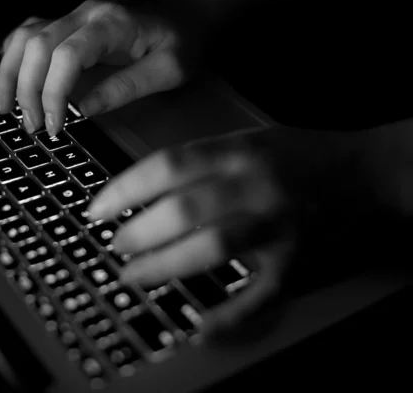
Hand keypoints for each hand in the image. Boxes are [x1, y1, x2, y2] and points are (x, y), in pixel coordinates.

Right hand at [0, 0, 199, 134]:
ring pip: (25, 36)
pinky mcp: (70, 22)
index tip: (54, 125)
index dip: (53, 92)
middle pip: (37, 45)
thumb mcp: (169, 69)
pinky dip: (14, 56)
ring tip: (4, 107)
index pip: (67, 55)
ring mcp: (75, 14)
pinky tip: (9, 77)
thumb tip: (84, 109)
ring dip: (10, 73)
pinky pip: (30, 32)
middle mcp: (87, 13)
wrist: (187, 14)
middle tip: (31, 126)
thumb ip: (127, 87)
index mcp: (112, 23)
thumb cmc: (182, 40)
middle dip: (27, 90)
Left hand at [88, 126, 372, 337]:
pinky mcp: (297, 263)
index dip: (124, 190)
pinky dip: (229, 317)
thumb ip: (201, 161)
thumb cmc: (301, 156)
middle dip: (137, 233)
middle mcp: (257, 185)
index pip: (167, 166)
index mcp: (241, 151)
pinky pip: (260, 296)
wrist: (370, 173)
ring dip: (163, 266)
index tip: (97, 209)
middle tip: (115, 245)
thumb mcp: (250, 140)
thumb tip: (142, 189)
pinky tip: (199, 327)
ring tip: (132, 275)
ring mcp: (278, 226)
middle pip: (182, 210)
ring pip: (211, 248)